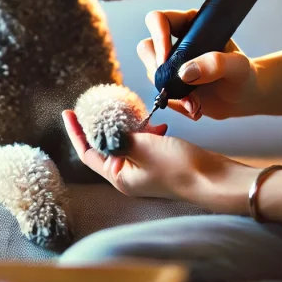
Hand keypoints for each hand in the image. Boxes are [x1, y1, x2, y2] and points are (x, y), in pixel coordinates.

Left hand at [63, 110, 254, 213]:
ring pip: (128, 142)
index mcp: (119, 177)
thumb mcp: (142, 147)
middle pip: (106, 146)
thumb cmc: (177, 166)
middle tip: (102, 104)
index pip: (87, 153)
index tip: (68, 112)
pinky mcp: (160, 163)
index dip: (76, 132)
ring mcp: (145, 170)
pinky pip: (145, 143)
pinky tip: (157, 124)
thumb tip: (102, 131)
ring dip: (129, 126)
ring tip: (133, 112)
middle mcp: (129, 176)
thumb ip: (118, 138)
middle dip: (105, 125)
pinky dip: (147, 131)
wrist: (213, 177)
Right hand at [137, 10, 261, 120]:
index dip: (157, 37)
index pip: (159, 20)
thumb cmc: (243, 75)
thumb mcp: (237, 67)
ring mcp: (170, 64)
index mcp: (190, 25)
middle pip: (146, 47)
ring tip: (196, 103)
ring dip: (171, 92)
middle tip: (177, 84)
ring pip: (152, 73)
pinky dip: (176, 105)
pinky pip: (160, 93)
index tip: (167, 60)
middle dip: (158, 70)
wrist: (242, 97)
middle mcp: (175, 42)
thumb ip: (216, 64)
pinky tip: (195, 107)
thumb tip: (185, 72)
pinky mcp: (169, 83)